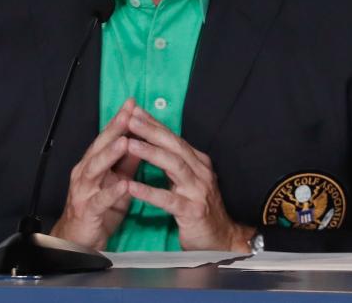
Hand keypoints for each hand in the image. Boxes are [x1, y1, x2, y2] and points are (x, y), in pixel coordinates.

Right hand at [50, 98, 140, 249]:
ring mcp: (84, 191)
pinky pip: (100, 200)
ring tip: (126, 142)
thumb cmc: (99, 209)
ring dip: (110, 154)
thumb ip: (126, 163)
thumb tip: (141, 141)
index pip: (106, 137)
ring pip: (95, 168)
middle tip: (128, 113)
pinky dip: (111, 191)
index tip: (132, 103)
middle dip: (114, 129)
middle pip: (99, 146)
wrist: (78, 240)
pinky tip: (124, 185)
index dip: (119, 120)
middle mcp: (85, 173)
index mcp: (93, 164)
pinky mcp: (87, 211)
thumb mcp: (116, 182)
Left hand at [125, 106, 253, 251]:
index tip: (134, 111)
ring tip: (129, 144)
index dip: (154, 124)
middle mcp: (201, 172)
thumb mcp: (188, 181)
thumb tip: (153, 141)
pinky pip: (168, 200)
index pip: (173, 138)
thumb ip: (173, 164)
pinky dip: (149, 192)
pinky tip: (131, 187)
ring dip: (150, 153)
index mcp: (198, 162)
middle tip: (130, 118)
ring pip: (173, 165)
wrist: (222, 240)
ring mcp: (198, 191)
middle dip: (151, 131)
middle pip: (174, 146)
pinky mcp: (193, 212)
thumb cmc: (199, 208)